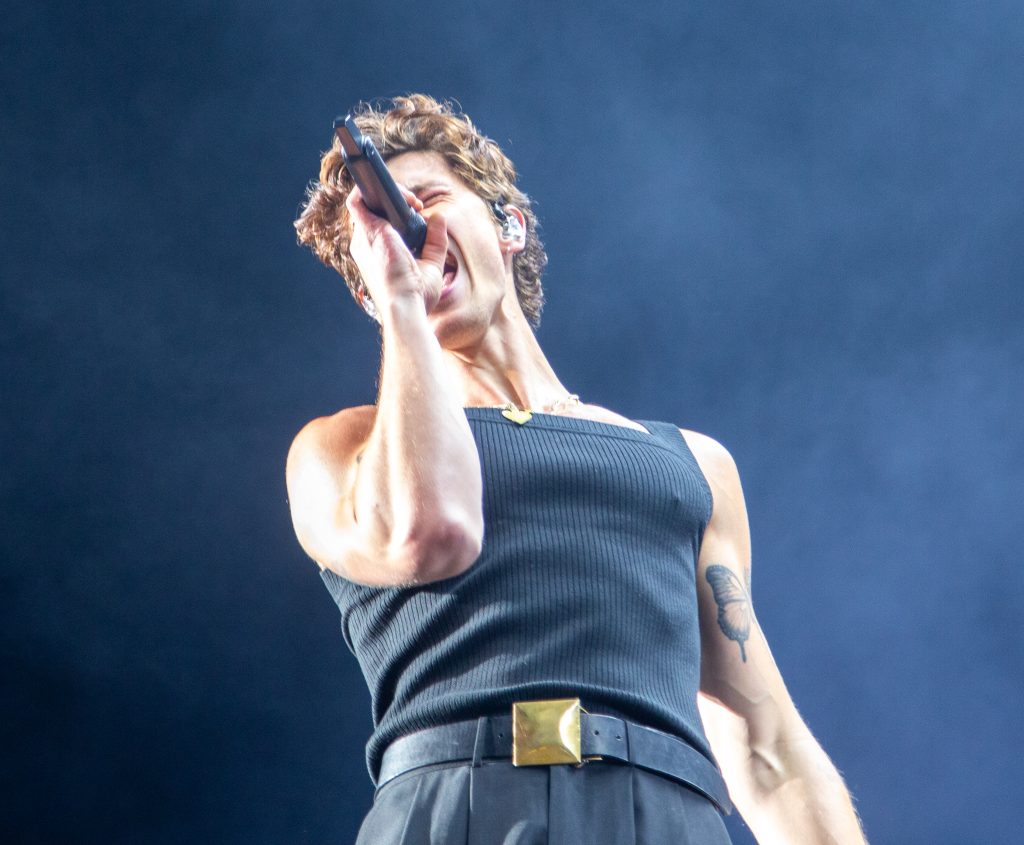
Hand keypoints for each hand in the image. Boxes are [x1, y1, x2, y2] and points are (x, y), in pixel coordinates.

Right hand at [345, 185, 449, 314]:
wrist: (406, 306)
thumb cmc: (416, 295)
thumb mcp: (431, 263)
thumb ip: (435, 240)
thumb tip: (439, 216)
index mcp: (377, 254)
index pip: (378, 222)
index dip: (395, 211)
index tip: (417, 212)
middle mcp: (365, 245)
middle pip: (372, 209)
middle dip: (394, 199)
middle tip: (416, 205)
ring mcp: (364, 238)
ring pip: (365, 201)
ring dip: (389, 193)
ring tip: (413, 201)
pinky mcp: (367, 232)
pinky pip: (358, 199)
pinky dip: (375, 189)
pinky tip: (403, 196)